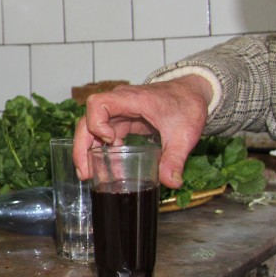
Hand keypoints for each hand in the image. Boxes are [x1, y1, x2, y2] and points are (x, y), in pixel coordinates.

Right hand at [72, 74, 212, 188]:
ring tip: (88, 175)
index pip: (98, 104)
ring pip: (92, 129)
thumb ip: (175, 158)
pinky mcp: (123, 121)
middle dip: (82, 147)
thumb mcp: (184, 133)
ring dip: (87, 151)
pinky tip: (107, 168)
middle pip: (87, 121)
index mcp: (131, 99)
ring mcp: (119, 113)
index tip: (111, 141)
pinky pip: (105, 135)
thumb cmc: (187, 104)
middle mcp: (119, 104)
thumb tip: (171, 182)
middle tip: (85, 173)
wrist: (193, 93)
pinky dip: (102, 151)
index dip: (97, 123)